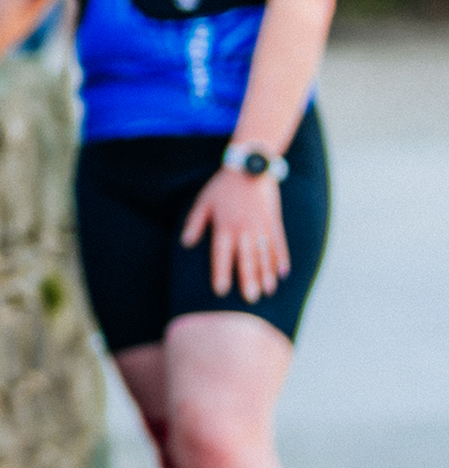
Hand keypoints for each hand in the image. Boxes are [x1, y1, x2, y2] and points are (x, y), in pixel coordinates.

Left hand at [181, 166, 289, 302]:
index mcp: (225, 226)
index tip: (221, 291)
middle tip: (250, 300)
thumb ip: (194, 223)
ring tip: (267, 292)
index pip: (221, 254)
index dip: (221, 272)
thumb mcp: (203, 202)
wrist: (249, 167)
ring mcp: (261, 227)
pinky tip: (283, 274)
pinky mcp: (273, 222)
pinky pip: (279, 244)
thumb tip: (185, 244)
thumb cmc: (221, 187)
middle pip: (246, 259)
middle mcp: (244, 229)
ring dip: (266, 274)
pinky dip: (282, 259)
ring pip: (264, 255)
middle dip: (248, 280)